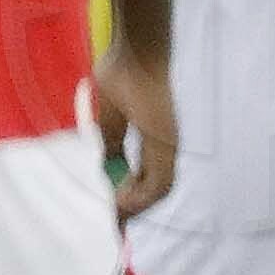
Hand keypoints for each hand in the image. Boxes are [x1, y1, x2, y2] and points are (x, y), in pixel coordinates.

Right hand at [93, 45, 177, 219]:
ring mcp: (168, 144)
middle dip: (133, 207)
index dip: (131, 195)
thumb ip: (111, 139)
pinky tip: (122, 201)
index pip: (146, 175)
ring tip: (115, 213)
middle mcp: (166, 144)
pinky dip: (141, 197)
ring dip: (136, 205)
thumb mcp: (109, 114)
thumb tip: (106, 162)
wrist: (138, 52)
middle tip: (114, 222)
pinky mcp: (166, 143)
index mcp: (154, 136)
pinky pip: (159, 183)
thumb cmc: (123, 72)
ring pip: (158, 190)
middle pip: (154, 188)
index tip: (114, 211)